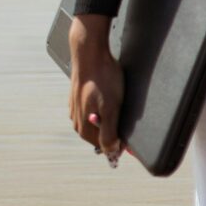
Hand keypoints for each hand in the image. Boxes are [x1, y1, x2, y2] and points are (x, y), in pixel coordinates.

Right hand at [68, 14, 123, 166]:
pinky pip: (95, 107)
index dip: (120, 142)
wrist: (90, 53)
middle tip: (122, 110)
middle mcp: (77, 120)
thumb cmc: (102, 79)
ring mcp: (76, 108)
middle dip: (114, 127)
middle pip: (101, 134)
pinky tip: (109, 92)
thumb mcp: (110, 108)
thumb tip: (111, 152)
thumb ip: (109, 133)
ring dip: (109, 114)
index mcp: (83, 128)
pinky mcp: (79, 97)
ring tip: (115, 98)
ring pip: (99, 120)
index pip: (105, 146)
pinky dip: (104, 104)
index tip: (129, 132)